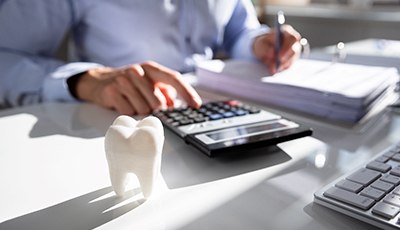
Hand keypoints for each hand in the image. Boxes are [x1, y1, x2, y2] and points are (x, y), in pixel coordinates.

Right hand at [75, 61, 201, 114]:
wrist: (99, 81)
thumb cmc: (130, 84)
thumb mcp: (149, 83)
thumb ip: (164, 92)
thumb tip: (174, 105)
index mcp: (151, 68)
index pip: (174, 78)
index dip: (187, 92)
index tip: (196, 105)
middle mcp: (138, 71)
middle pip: (158, 102)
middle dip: (156, 109)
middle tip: (147, 105)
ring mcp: (123, 80)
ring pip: (143, 109)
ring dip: (140, 111)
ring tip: (132, 101)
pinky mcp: (111, 91)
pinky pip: (128, 112)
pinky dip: (128, 112)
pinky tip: (123, 103)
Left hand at [253, 24, 301, 73]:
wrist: (262, 49)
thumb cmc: (262, 44)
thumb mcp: (260, 44)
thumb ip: (265, 48)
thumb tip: (272, 54)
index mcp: (287, 32)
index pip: (292, 39)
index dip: (287, 48)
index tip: (279, 57)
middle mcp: (293, 41)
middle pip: (295, 50)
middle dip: (286, 59)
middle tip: (277, 66)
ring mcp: (294, 50)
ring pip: (292, 60)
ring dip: (282, 65)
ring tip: (271, 69)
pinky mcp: (292, 59)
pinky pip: (289, 65)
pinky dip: (281, 68)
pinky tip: (274, 69)